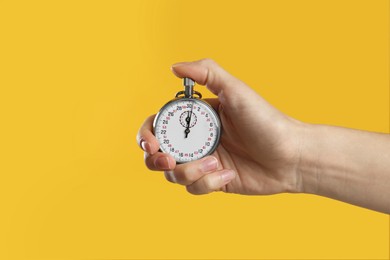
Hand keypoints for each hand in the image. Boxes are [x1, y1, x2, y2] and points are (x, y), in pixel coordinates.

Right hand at [137, 58, 305, 194]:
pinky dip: (209, 182)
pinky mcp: (212, 181)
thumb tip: (174, 67)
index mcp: (196, 119)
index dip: (147, 135)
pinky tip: (229, 174)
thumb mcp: (236, 90)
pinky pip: (194, 188)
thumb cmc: (266, 120)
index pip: (159, 125)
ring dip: (191, 172)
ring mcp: (203, 162)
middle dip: (155, 160)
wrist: (291, 156)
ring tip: (216, 163)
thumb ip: (206, 72)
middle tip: (169, 161)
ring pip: (174, 175)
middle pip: (157, 154)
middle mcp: (196, 140)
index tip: (152, 143)